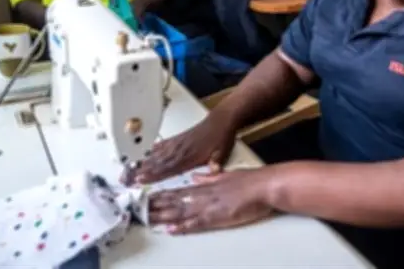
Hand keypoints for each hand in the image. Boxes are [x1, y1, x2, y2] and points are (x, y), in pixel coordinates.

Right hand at [122, 110, 237, 184]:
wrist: (221, 120)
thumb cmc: (221, 136)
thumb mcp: (223, 150)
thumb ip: (217, 161)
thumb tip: (215, 169)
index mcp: (190, 155)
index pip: (169, 167)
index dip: (154, 174)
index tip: (140, 178)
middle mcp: (180, 149)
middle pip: (156, 162)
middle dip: (140, 171)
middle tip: (125, 178)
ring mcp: (177, 144)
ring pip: (155, 155)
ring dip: (141, 163)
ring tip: (127, 169)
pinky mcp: (177, 139)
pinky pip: (161, 146)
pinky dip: (150, 151)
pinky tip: (142, 156)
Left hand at [149, 168, 274, 233]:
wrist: (265, 186)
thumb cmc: (251, 181)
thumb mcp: (226, 174)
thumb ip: (209, 177)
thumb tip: (196, 176)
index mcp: (206, 185)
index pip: (178, 191)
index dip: (161, 195)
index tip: (147, 198)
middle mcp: (204, 195)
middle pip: (174, 201)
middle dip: (156, 206)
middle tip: (138, 210)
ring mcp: (210, 206)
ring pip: (181, 211)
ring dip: (163, 216)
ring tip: (147, 219)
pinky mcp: (218, 217)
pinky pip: (196, 223)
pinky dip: (182, 226)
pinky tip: (170, 229)